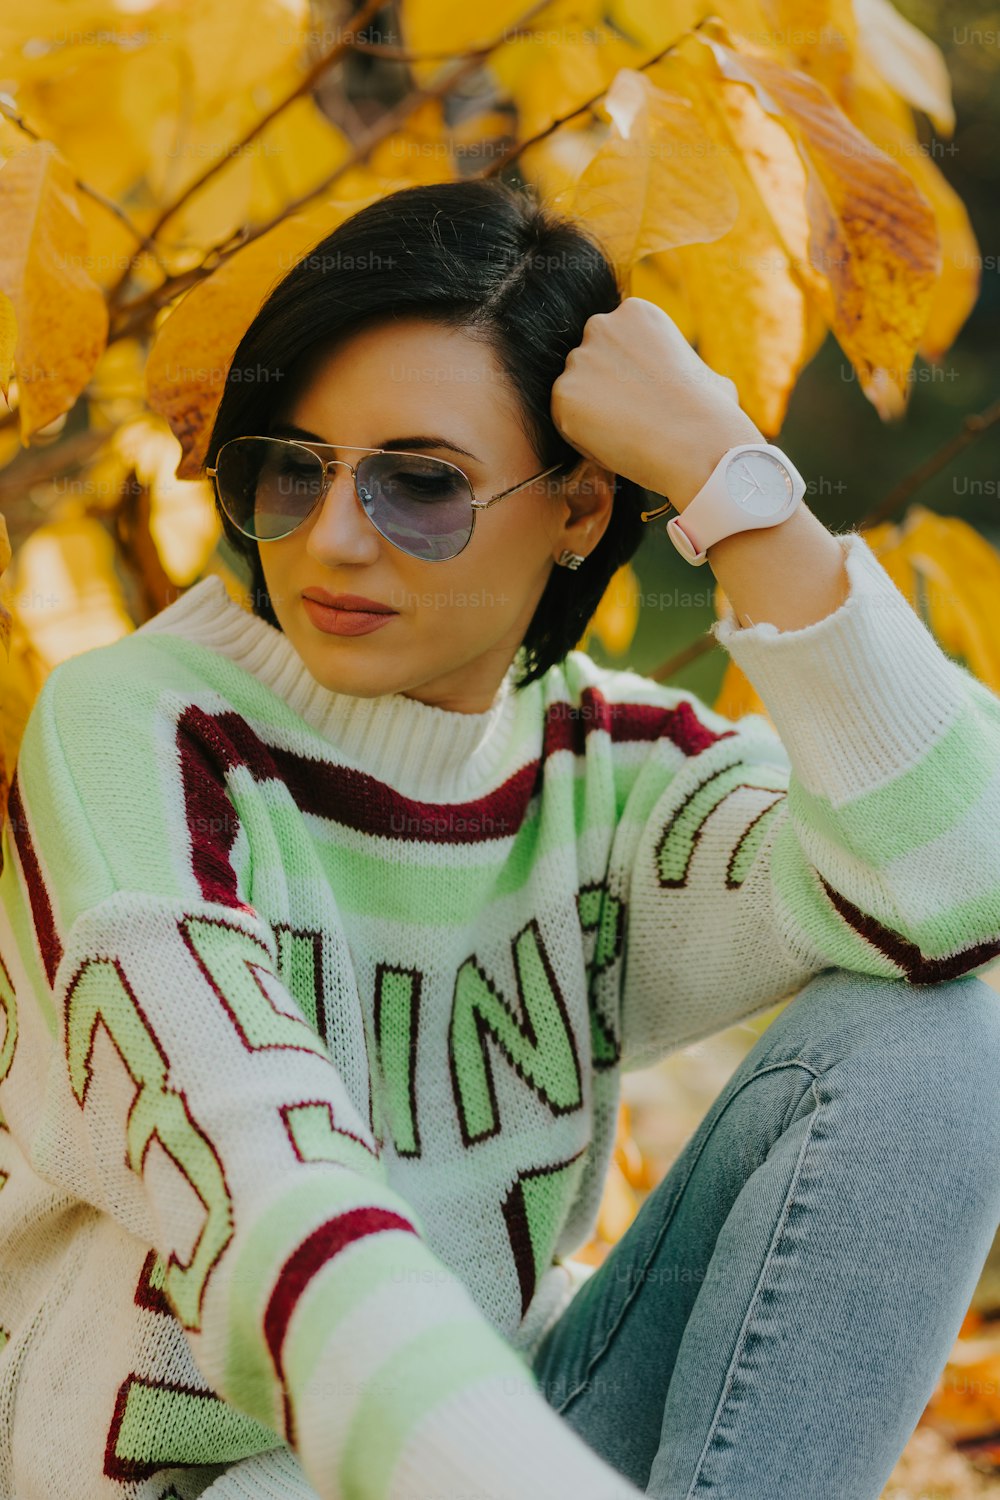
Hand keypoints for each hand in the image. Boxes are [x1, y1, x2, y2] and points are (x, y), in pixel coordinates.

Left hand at [550, 296, 763, 509]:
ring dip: (592, 414)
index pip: (613, 345)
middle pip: (589, 363)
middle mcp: (601, 326)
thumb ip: (679, 367)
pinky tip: (615, 444)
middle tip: (632, 419)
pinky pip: (564, 421)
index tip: (647, 397)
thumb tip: (687, 380)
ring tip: (628, 434)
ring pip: (575, 392)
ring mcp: (578, 359)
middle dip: (604, 390)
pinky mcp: (562, 394)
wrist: (698, 443)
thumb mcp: (704, 370)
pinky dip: (583, 437)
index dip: (628, 377)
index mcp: (635, 312)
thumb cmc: (713, 414)